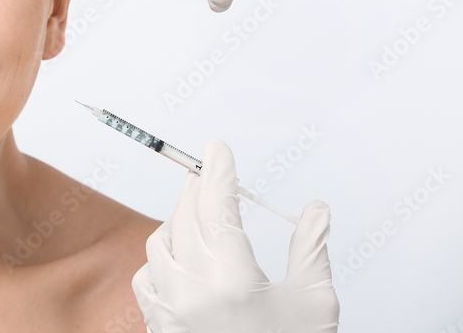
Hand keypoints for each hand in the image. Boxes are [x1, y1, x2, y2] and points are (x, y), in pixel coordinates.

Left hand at [131, 139, 339, 332]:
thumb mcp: (315, 303)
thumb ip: (312, 249)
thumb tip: (315, 209)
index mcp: (234, 280)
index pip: (217, 206)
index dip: (218, 171)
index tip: (216, 147)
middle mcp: (194, 292)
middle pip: (185, 216)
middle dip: (200, 190)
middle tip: (213, 175)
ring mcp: (171, 311)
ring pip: (159, 243)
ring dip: (179, 222)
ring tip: (203, 218)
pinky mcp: (160, 328)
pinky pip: (147, 278)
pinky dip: (162, 259)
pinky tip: (182, 259)